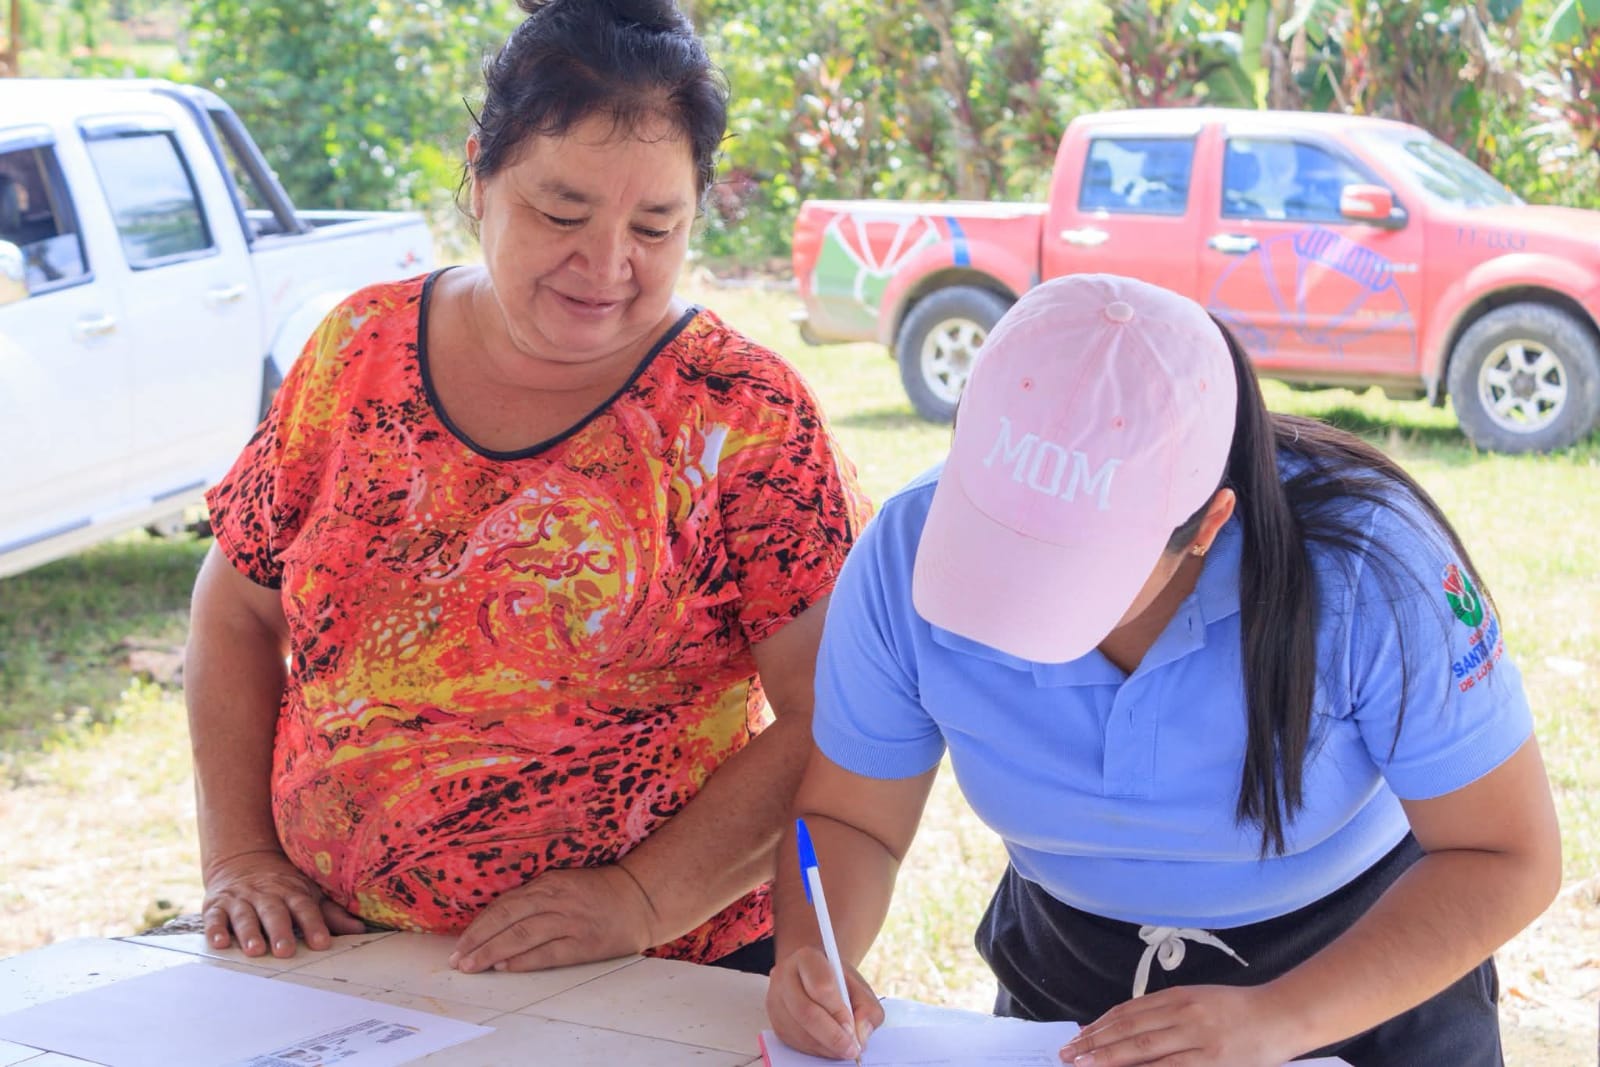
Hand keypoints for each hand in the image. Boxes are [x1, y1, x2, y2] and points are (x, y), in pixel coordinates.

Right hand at [202, 848, 365, 957]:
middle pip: (274, 912)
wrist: (243, 860)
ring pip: (245, 916)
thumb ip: (331, 914)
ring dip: (249, 933)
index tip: (321, 944)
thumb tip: (360, 930)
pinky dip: (215, 930)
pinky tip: (219, 943)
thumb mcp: (308, 894)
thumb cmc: (282, 886)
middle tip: (285, 951)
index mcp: (292, 892)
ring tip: (255, 951)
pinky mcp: (216, 906)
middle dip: (280, 931)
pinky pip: (214, 918)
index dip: (314, 925)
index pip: (305, 908)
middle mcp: (266, 894)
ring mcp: (241, 899)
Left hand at [450, 863, 658, 972]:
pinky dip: (523, 961)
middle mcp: (556, 899)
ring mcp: (570, 921)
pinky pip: (547, 953)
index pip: (504, 905)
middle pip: (506, 919)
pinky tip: (505, 968)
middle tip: (458, 959)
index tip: (461, 942)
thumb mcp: (565, 885)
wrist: (642, 899)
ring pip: (521, 936)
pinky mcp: (584, 943)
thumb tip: (499, 920)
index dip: (479, 924)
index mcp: (548, 883)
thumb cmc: (601, 892)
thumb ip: (536, 899)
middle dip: (478, 940)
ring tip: (472, 966)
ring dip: (492, 952)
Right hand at [767, 945, 882, 1060]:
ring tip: (842, 1049)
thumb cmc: (838, 981)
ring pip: (799, 1031)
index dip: (838, 1012)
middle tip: (851, 1049)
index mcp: (807, 958)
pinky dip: (815, 1049)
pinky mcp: (774, 1020)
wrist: (814, 975)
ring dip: (824, 1046)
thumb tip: (860, 1036)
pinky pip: (794, 1042)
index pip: (821, 987)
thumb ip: (868, 1009)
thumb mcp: (860, 987)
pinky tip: (829, 1047)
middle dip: (832, 1036)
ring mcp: (775, 998)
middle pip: (806, 1012)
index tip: (852, 1030)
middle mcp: (785, 975)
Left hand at [1058, 985, 1302, 1066]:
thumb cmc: (1241, 1011)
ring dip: (1108, 1058)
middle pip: (1129, 1029)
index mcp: (1179, 996)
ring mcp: (1197, 1038)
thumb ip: (1167, 1013)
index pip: (1128, 1012)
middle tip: (1068, 1055)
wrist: (1284, 1015)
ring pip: (1142, 1050)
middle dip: (1094, 1043)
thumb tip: (1126, 1026)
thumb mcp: (1200, 1001)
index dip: (1100, 1025)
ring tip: (1084, 1065)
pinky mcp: (1212, 1062)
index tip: (1078, 1037)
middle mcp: (1183, 1013)